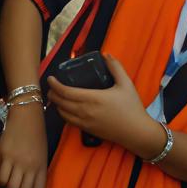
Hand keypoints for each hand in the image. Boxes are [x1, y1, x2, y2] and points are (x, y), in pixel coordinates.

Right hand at [0, 105, 48, 187]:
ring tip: (9, 179)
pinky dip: (0, 174)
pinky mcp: (3, 154)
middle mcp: (28, 166)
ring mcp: (15, 160)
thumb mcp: (42, 154)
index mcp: (41, 167)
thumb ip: (37, 171)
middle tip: (18, 186)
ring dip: (8, 186)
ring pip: (8, 186)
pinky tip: (4, 167)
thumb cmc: (37, 134)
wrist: (27, 115)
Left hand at [46, 56, 163, 157]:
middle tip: (51, 86)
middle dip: (52, 94)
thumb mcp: (126, 84)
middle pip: (60, 103)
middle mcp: (85, 111)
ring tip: (56, 96)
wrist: (136, 132)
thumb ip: (116, 67)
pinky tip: (66, 109)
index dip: (54, 85)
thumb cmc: (131, 107)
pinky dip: (64, 114)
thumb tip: (106, 55)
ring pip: (63, 114)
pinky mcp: (88, 131)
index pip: (65, 92)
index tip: (50, 78)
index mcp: (92, 98)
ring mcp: (85, 123)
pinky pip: (70, 122)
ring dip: (57, 104)